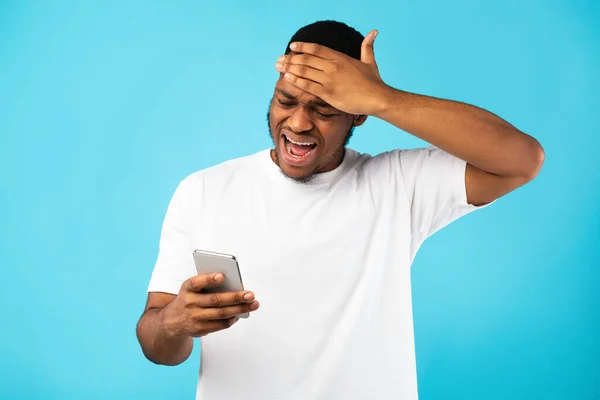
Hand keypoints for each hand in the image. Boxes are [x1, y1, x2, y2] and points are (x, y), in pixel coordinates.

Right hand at [162, 273, 259, 337]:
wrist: (170, 322)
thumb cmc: (188, 299)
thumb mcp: (190, 289)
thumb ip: (206, 285)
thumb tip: (232, 286)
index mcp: (187, 288)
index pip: (197, 282)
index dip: (209, 279)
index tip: (222, 276)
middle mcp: (190, 303)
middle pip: (215, 300)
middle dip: (235, 297)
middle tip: (250, 295)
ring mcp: (195, 317)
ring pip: (221, 313)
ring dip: (239, 309)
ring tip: (253, 304)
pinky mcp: (200, 329)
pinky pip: (220, 324)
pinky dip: (232, 318)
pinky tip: (241, 313)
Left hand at [274, 30, 389, 115]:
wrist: (377, 98)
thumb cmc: (373, 82)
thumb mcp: (369, 61)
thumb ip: (367, 46)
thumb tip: (373, 32)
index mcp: (340, 57)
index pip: (317, 49)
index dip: (303, 47)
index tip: (292, 47)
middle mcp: (333, 66)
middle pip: (306, 59)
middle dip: (290, 59)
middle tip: (279, 59)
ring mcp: (329, 80)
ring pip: (304, 71)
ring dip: (289, 68)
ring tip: (278, 67)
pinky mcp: (328, 93)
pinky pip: (308, 85)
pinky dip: (296, 81)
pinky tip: (286, 78)